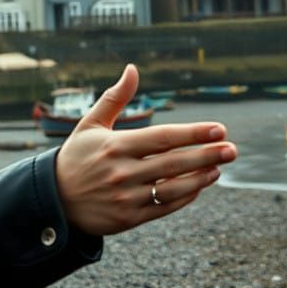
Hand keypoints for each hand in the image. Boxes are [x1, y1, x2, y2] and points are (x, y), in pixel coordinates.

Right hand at [54, 64, 236, 236]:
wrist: (53, 200)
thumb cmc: (75, 157)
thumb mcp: (90, 125)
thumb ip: (115, 98)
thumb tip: (132, 69)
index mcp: (115, 145)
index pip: (163, 138)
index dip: (193, 133)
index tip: (219, 129)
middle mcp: (122, 172)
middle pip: (174, 163)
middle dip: (207, 155)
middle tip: (232, 149)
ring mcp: (126, 197)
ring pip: (173, 188)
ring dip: (200, 178)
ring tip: (219, 168)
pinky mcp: (128, 218)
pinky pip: (164, 208)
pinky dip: (184, 197)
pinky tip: (199, 185)